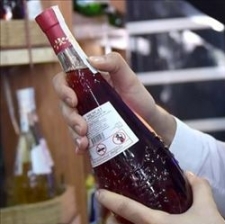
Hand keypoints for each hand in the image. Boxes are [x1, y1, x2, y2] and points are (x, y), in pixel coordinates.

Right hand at [52, 52, 176, 153]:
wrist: (150, 119)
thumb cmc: (138, 96)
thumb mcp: (129, 77)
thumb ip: (114, 62)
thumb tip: (92, 60)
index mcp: (87, 83)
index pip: (63, 81)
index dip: (62, 89)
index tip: (72, 99)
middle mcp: (83, 100)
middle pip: (64, 106)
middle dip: (70, 117)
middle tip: (82, 126)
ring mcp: (87, 117)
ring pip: (70, 124)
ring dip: (74, 133)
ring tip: (85, 141)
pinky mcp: (93, 132)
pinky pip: (80, 139)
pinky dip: (79, 145)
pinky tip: (82, 149)